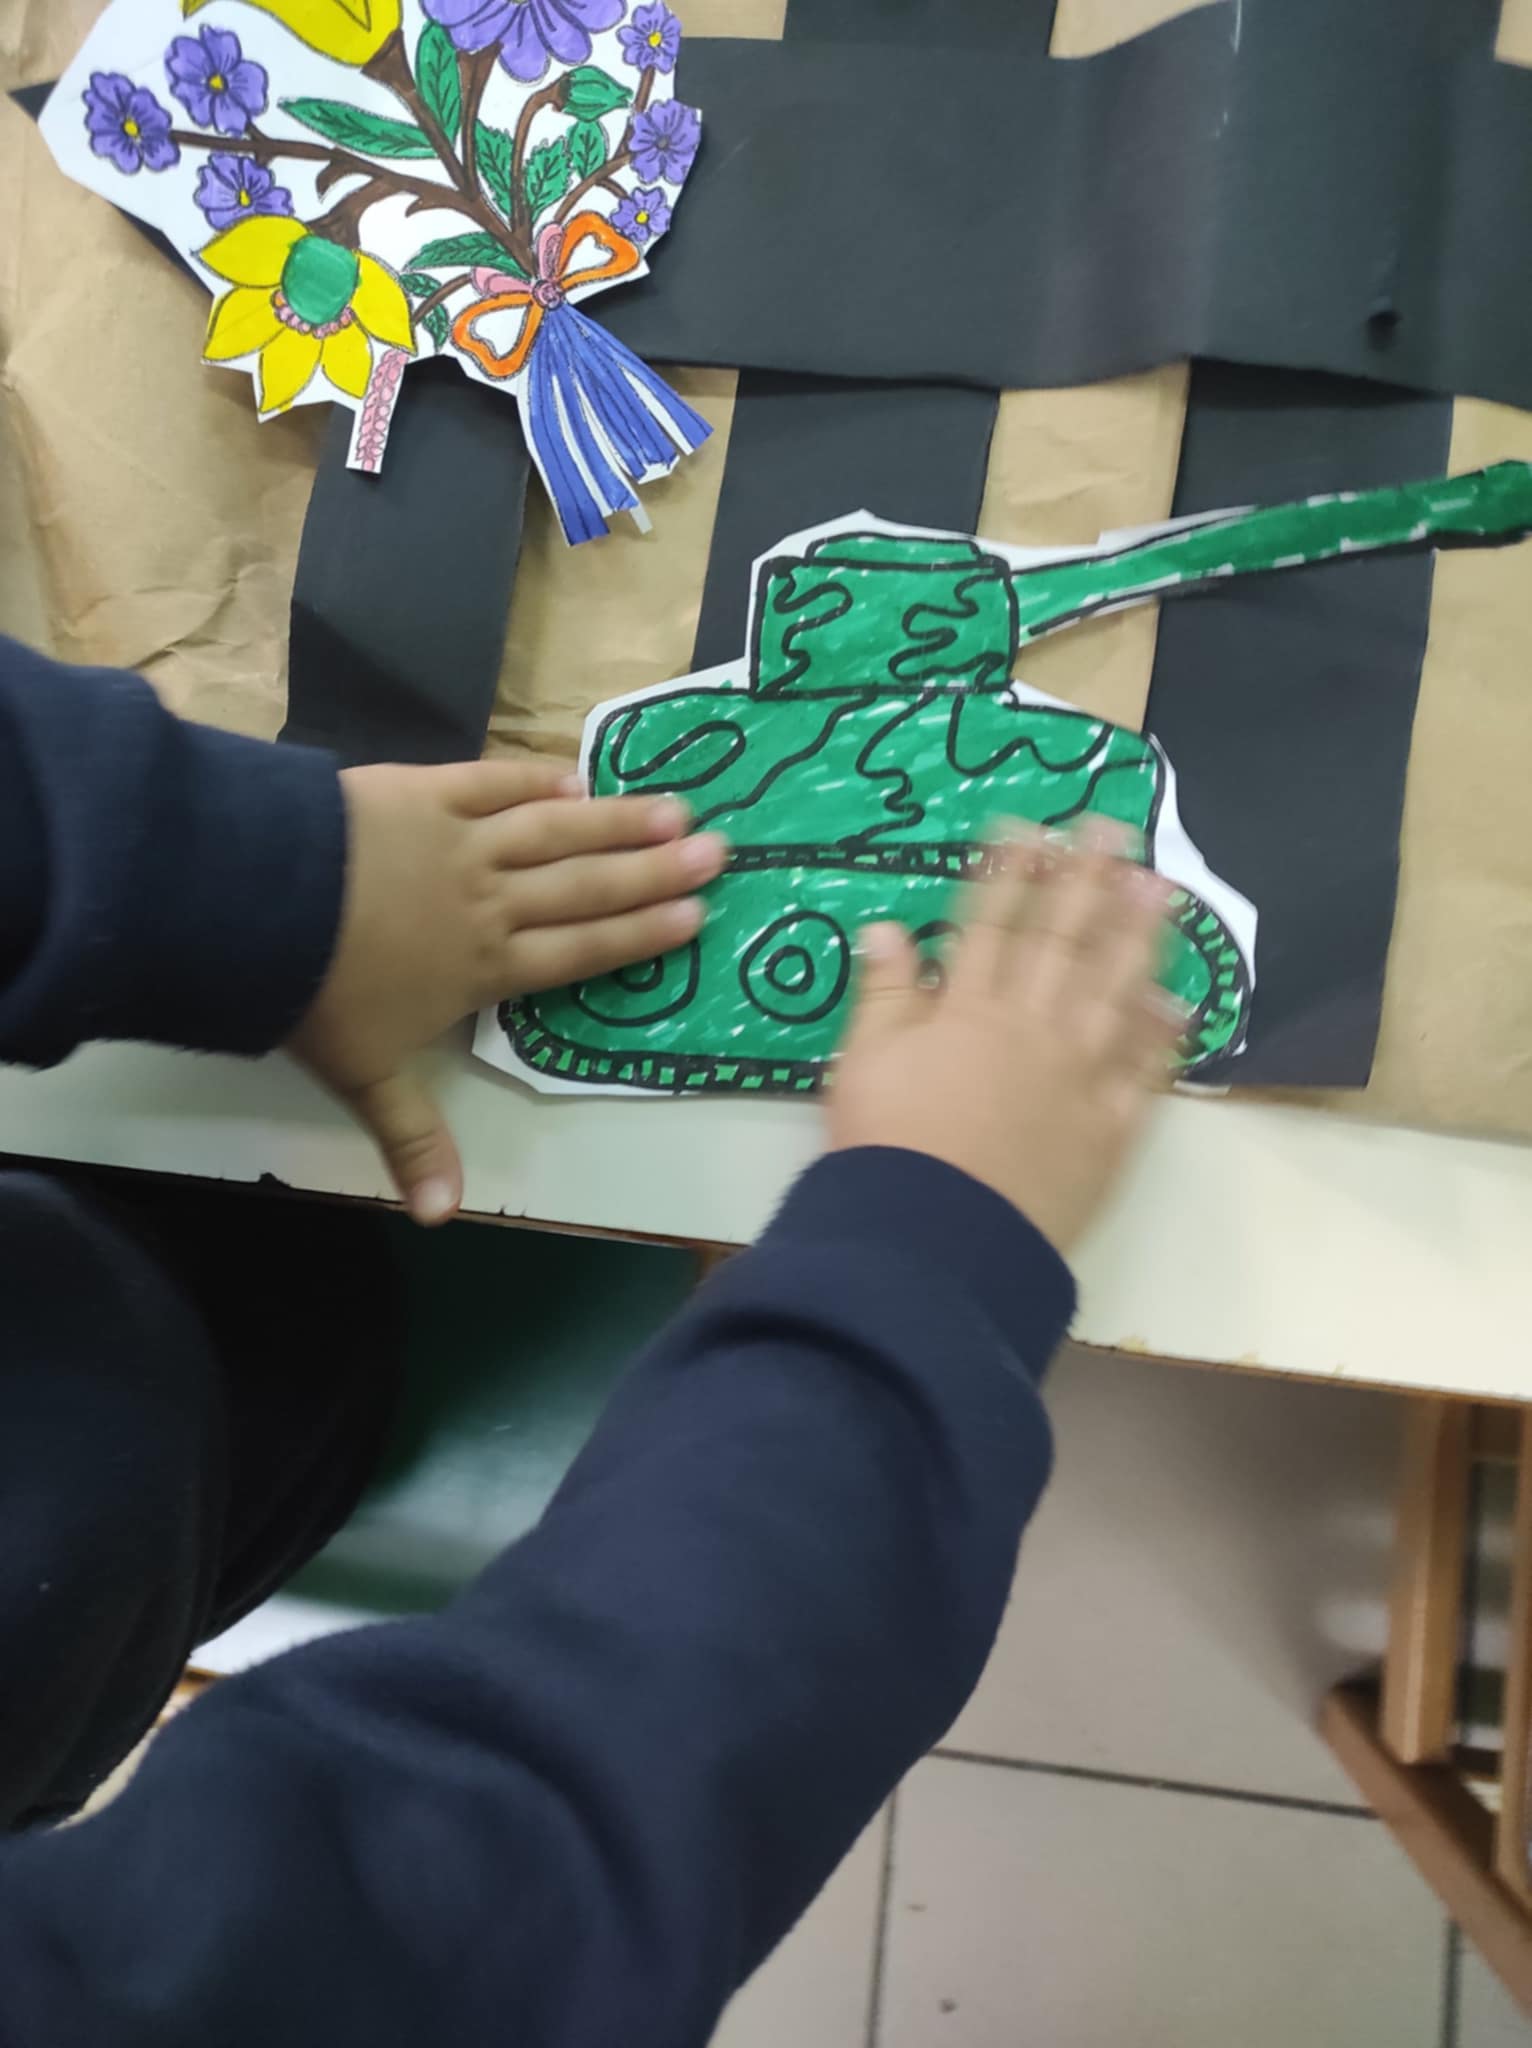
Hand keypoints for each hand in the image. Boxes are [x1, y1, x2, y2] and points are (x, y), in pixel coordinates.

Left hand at [289, 759, 726, 1224]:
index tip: (697, 917)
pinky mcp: (425, 791)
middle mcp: (491, 901)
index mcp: (485, 967)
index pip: (578, 951)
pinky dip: (538, 779)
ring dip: (618, 821)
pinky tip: (578, 775)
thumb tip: (441, 1220)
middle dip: (654, 873)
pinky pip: (495, 782)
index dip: (639, 934)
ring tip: (676, 809)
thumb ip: (414, 1140)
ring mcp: (462, 841)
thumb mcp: (365, 1077)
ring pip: (556, 831)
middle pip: (585, 887)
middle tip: (717, 853)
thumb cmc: (316, 994)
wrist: (259, 904)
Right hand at [826, 820, 1180, 1258]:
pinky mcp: (1108, 1129)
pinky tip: (1180, 1004)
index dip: (1012, 872)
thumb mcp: (863, 1060)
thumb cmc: (887, 1146)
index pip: (994, 923)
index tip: (1032, 827)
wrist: (933, 1238)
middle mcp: (1033, 1026)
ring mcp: (1079, 1075)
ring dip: (1140, 937)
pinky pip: (1142, 1073)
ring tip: (1161, 890)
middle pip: (1064, 941)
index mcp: (969, 1008)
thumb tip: (889, 927)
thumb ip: (884, 992)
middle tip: (1113, 831)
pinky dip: (1161, 1037)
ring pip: (1115, 991)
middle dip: (1087, 881)